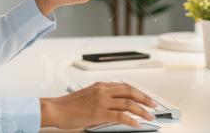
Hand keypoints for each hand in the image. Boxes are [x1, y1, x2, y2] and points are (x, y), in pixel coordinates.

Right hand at [40, 81, 157, 128]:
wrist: (55, 109)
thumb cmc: (68, 105)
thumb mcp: (87, 95)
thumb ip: (101, 96)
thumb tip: (114, 104)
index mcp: (100, 85)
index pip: (125, 86)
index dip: (138, 92)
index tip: (146, 98)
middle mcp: (103, 90)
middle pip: (130, 91)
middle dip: (145, 99)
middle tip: (154, 105)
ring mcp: (101, 101)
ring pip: (128, 103)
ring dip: (142, 110)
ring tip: (149, 116)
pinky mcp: (99, 113)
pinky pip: (120, 116)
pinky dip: (131, 120)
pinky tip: (136, 124)